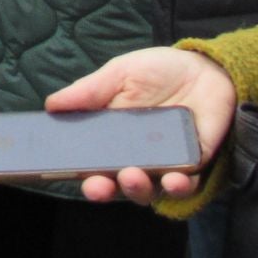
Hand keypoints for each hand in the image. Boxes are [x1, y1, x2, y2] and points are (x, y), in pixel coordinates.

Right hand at [45, 47, 237, 205]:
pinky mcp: (193, 164)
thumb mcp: (120, 74)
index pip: (91, 165)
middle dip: (105, 190)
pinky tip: (173, 180)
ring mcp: (165, 164)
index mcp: (112, 140)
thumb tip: (50, 104)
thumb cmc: (159, 71)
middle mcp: (136, 158)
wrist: (207, 66)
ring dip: (138, 189)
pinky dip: (178, 186)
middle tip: (99, 185)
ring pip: (148, 190)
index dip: (79, 173)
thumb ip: (89, 91)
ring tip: (132, 176)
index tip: (64, 173)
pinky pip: (185, 185)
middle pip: (115, 186)